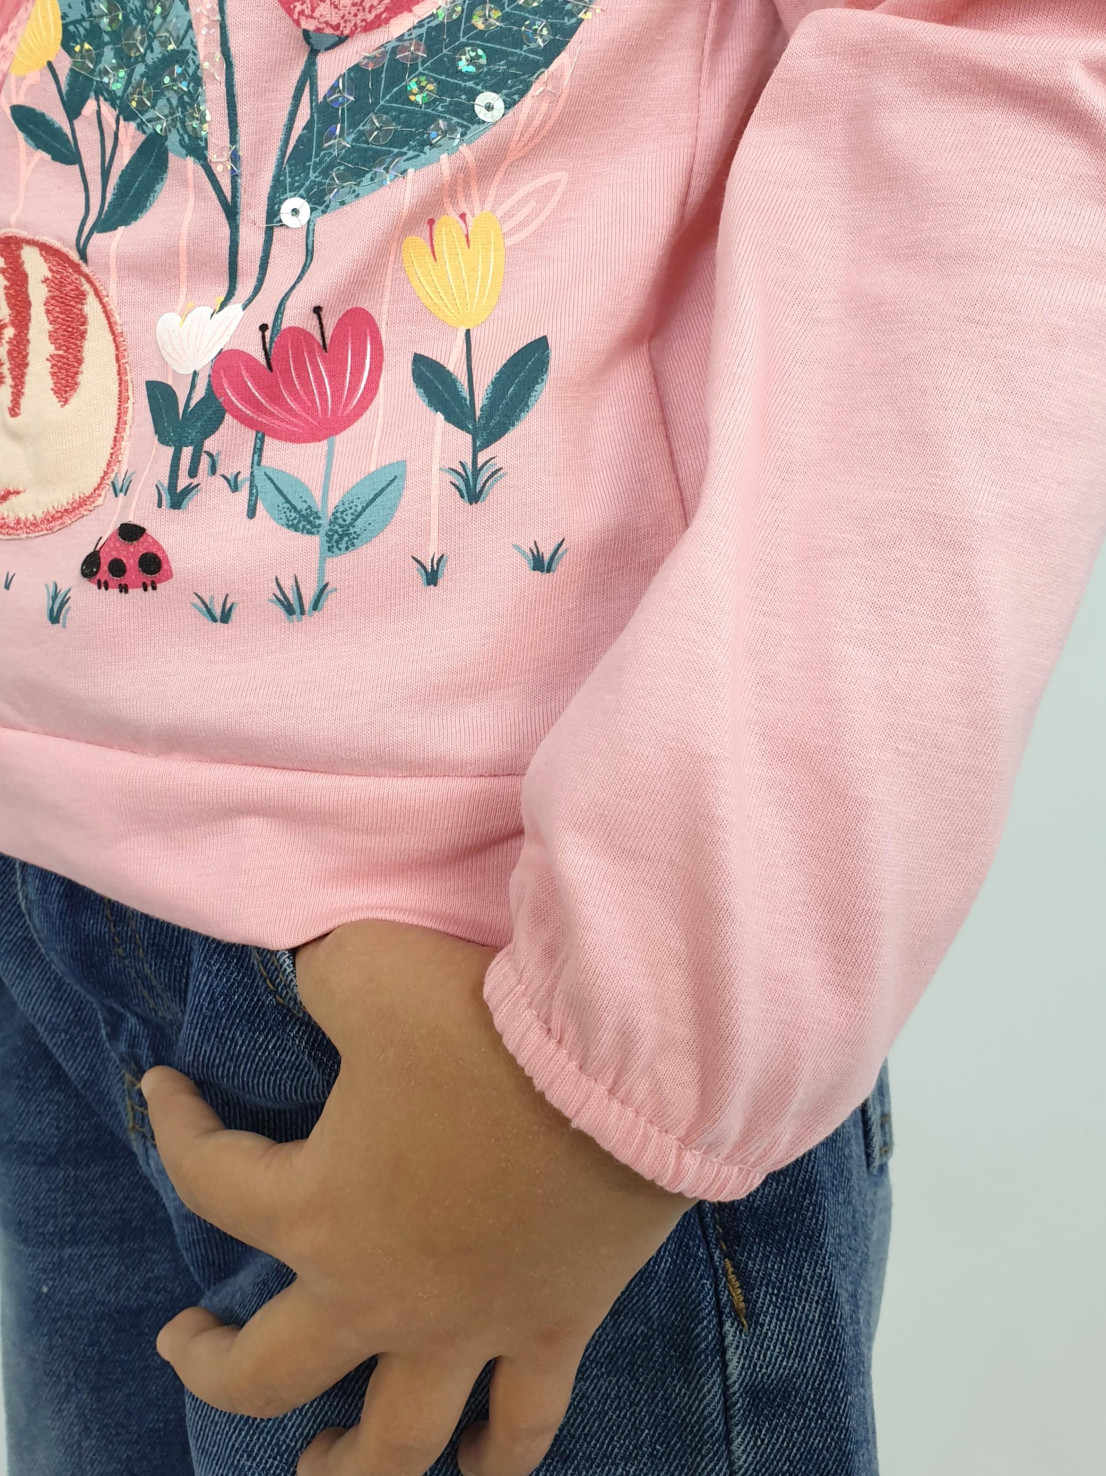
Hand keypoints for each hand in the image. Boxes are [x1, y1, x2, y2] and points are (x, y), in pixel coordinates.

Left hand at [142, 920, 694, 1475]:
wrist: (620, 1063)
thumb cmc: (484, 1020)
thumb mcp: (367, 967)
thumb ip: (319, 981)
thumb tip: (309, 976)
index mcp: (320, 1209)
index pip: (207, 1180)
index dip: (172, 1126)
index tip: (159, 1083)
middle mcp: (379, 1292)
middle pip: (268, 1372)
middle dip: (211, 1368)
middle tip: (184, 1343)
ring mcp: (470, 1326)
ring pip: (393, 1440)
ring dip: (346, 1464)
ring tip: (316, 1462)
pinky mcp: (554, 1326)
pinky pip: (525, 1420)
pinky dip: (497, 1453)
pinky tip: (476, 1460)